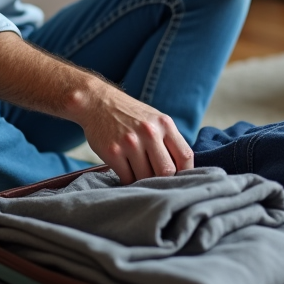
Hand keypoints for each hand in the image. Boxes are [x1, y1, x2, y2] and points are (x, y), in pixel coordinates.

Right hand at [74, 81, 194, 184]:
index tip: (180, 178)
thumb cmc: (130, 115)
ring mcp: (130, 143)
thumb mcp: (155, 120)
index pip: (185, 155)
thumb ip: (169, 140)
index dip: (186, 172)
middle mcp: (149, 132)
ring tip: (139, 174)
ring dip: (144, 181)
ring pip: (146, 178)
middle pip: (167, 171)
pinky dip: (129, 181)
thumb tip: (182, 170)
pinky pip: (127, 178)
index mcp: (165, 124)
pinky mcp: (113, 152)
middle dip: (163, 180)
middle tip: (157, 180)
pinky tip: (127, 172)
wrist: (97, 102)